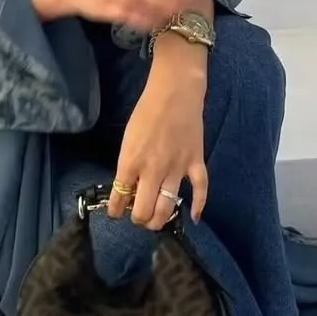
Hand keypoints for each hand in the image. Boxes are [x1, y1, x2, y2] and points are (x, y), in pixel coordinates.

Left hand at [108, 33, 209, 228]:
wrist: (174, 93)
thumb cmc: (145, 113)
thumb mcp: (127, 140)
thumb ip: (127, 165)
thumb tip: (128, 188)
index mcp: (130, 163)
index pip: (119, 198)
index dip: (115, 211)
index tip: (116, 213)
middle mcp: (152, 171)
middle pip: (144, 210)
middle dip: (138, 219)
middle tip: (138, 217)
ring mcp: (176, 168)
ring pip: (168, 207)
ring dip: (160, 220)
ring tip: (155, 222)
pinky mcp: (195, 163)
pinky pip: (200, 190)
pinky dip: (198, 206)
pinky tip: (193, 217)